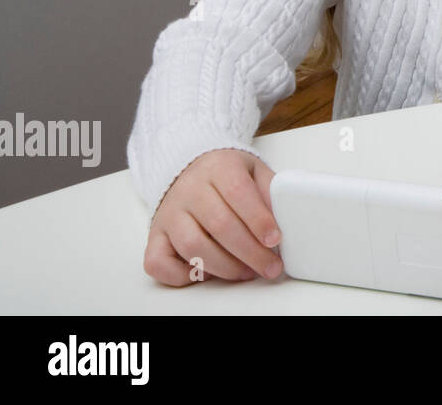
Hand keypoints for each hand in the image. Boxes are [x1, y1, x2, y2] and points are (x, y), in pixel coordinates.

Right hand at [143, 149, 281, 285]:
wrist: (190, 167)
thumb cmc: (227, 174)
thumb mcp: (254, 170)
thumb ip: (270, 191)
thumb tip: (286, 220)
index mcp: (218, 168)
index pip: (237, 193)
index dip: (258, 219)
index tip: (275, 240)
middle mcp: (189, 190)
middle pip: (219, 225)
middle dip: (250, 252)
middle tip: (270, 267)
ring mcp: (169, 214)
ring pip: (192, 246)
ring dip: (224, 267)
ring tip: (247, 272)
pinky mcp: (155, 235)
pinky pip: (158, 262)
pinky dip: (181, 275)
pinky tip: (207, 273)